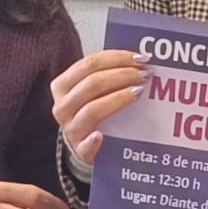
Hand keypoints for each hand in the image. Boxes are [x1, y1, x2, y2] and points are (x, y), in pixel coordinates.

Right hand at [51, 49, 148, 165]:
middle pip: (92, 84)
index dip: (116, 58)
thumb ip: (107, 73)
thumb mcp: (91, 90)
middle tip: (144, 74)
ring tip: (140, 92)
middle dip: (122, 75)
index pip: (89, 64)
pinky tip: (102, 136)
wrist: (82, 143)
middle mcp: (63, 106)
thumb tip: (137, 59)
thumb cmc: (91, 110)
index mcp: (63, 85)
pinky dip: (93, 140)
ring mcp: (70, 129)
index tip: (139, 58)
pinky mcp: (80, 150)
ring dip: (119, 98)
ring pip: (92, 110)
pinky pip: (85, 145)